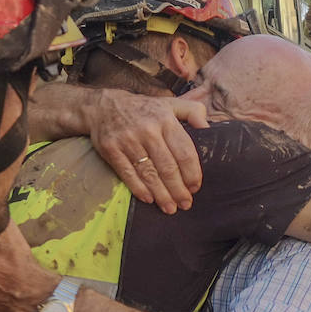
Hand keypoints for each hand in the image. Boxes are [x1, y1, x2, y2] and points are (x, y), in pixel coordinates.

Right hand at [87, 88, 208, 213]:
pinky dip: (139, 188)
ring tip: (170, 208)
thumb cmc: (143, 109)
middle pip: (167, 167)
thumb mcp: (170, 103)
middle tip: (185, 204)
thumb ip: (193, 111)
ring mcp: (128, 140)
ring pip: (149, 173)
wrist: (103, 106)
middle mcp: (148, 130)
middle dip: (178, 189)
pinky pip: (127, 173)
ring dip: (161, 194)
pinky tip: (149, 199)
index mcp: (165, 120)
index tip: (195, 187)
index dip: (191, 173)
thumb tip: (207, 128)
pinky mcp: (111, 149)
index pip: (183, 151)